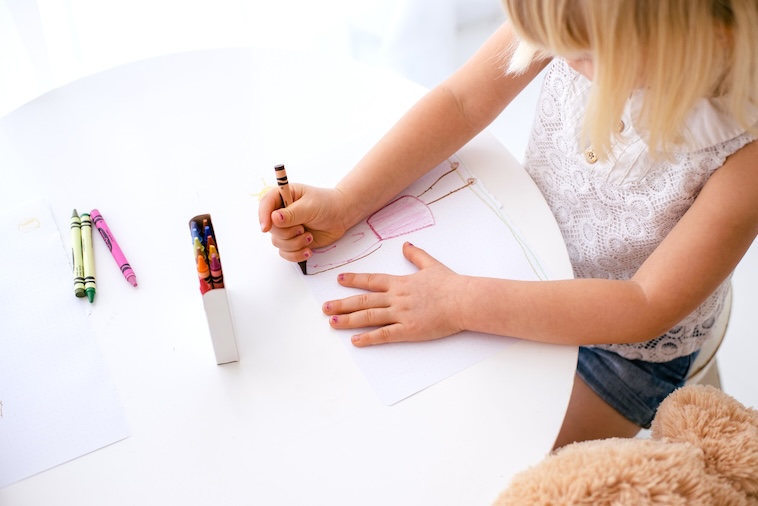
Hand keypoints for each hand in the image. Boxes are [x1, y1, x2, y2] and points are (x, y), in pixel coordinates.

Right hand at [258, 183, 350, 262]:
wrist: (341, 216)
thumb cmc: (327, 205)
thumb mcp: (310, 206)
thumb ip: (292, 213)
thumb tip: (274, 218)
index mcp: (283, 196)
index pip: (265, 204)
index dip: (263, 216)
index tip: (266, 227)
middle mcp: (282, 213)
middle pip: (271, 228)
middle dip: (287, 233)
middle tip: (302, 229)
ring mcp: (287, 228)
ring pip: (278, 242)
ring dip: (294, 244)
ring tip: (309, 237)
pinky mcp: (293, 241)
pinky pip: (285, 253)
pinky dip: (296, 254)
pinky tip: (308, 250)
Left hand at [322, 242, 465, 345]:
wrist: (463, 300)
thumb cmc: (450, 284)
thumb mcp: (431, 265)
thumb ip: (416, 256)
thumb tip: (406, 245)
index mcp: (400, 283)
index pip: (371, 280)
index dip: (354, 280)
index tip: (339, 280)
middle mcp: (396, 298)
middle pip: (363, 300)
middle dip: (342, 303)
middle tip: (325, 307)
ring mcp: (401, 314)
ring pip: (368, 317)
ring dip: (348, 320)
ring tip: (332, 322)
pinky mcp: (409, 330)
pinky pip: (384, 335)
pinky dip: (368, 338)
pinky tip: (355, 341)